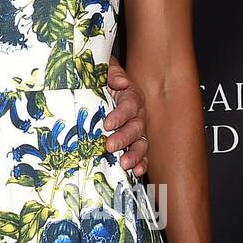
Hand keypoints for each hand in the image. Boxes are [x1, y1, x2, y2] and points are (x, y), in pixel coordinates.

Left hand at [104, 55, 148, 175]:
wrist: (101, 86)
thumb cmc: (101, 79)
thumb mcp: (104, 70)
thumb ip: (111, 73)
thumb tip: (121, 81)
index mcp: (131, 96)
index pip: (129, 105)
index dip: (120, 115)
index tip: (107, 124)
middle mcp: (137, 114)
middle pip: (136, 127)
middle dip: (124, 138)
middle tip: (110, 145)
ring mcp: (137, 129)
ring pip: (141, 143)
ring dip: (134, 154)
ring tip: (125, 164)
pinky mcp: (133, 142)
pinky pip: (141, 154)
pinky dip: (140, 164)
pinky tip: (136, 172)